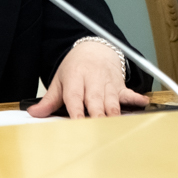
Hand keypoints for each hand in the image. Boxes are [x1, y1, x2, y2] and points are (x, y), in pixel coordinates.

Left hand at [27, 40, 147, 118]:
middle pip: (95, 101)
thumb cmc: (76, 66)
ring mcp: (107, 83)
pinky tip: (143, 104)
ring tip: (116, 127)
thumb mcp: (60, 80)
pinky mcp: (119, 85)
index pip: (75, 98)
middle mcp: (92, 81)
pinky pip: (129, 93)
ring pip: (112, 100)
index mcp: (75, 79)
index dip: (77, 112)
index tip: (77, 124)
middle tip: (97, 130)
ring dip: (114, 114)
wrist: (95, 47)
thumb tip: (34, 113)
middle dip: (97, 116)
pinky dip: (136, 99)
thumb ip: (49, 100)